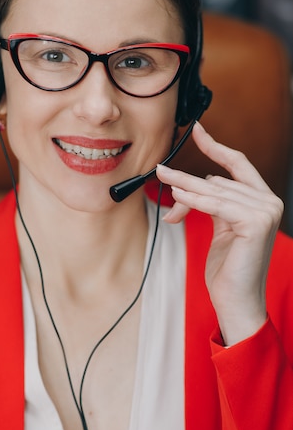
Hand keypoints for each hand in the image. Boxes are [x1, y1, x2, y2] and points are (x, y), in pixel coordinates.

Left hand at [156, 121, 283, 344]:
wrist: (236, 300)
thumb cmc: (228, 267)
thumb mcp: (220, 228)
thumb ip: (212, 204)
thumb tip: (187, 188)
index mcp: (262, 201)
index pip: (238, 165)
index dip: (216, 146)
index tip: (196, 130)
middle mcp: (269, 202)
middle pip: (219, 180)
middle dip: (187, 183)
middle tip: (161, 170)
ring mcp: (266, 211)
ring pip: (214, 190)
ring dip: (185, 187)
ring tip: (163, 178)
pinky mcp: (255, 223)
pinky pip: (216, 205)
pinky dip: (195, 199)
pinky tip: (177, 194)